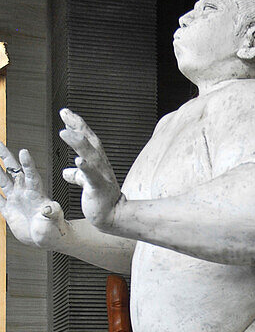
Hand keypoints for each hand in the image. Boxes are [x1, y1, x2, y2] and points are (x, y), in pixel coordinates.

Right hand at [0, 143, 65, 248]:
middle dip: (5, 157)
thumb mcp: (54, 221)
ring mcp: (16, 200)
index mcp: (37, 193)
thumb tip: (50, 208)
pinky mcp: (9, 210)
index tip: (23, 152)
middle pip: (13, 171)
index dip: (27, 164)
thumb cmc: (55, 230)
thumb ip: (52, 213)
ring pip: (2, 181)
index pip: (31, 175)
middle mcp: (25, 193)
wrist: (48, 240)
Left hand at [60, 108, 123, 231]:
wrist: (112, 217)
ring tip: (64, 133)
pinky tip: (78, 161)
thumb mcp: (87, 184)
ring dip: (78, 143)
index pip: (87, 139)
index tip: (66, 113)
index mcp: (97, 163)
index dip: (77, 125)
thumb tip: (66, 172)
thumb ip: (78, 175)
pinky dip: (86, 168)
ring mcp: (101, 176)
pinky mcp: (99, 188)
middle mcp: (101, 165)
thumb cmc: (101, 200)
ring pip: (90, 155)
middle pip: (90, 141)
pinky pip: (92, 176)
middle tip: (65, 114)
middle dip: (78, 126)